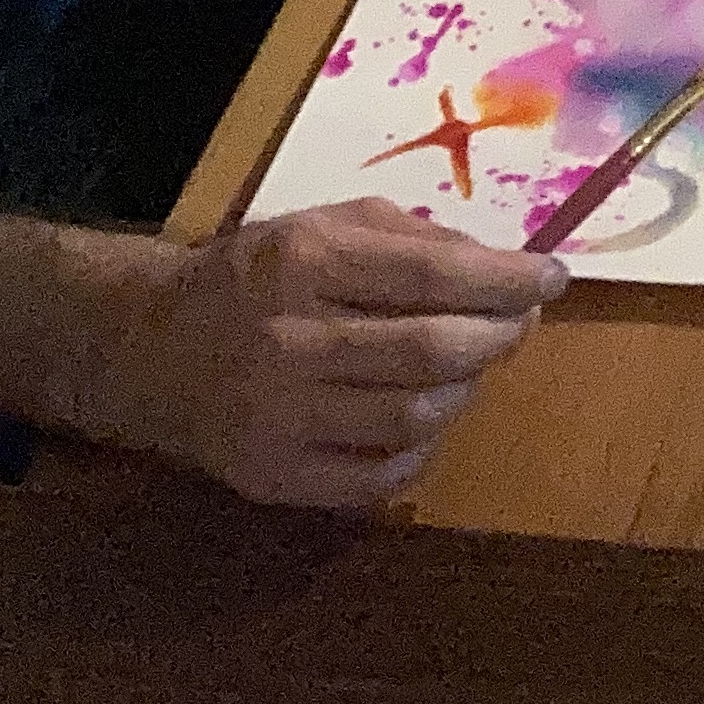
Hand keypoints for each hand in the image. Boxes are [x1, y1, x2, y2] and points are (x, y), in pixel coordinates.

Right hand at [86, 200, 563, 509]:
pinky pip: (379, 477)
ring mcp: (280, 419)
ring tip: (469, 365)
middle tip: (519, 321)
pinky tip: (426, 416)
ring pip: (414, 417)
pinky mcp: (273, 478)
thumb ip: (415, 239)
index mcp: (306, 263)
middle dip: (499, 336)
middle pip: (432, 352)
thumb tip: (501, 265)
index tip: (552, 278)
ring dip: (465, 390)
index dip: (505, 280)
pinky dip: (422, 447)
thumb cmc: (257, 274)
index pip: (432, 276)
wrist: (151, 350)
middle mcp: (290, 342)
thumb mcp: (327, 225)